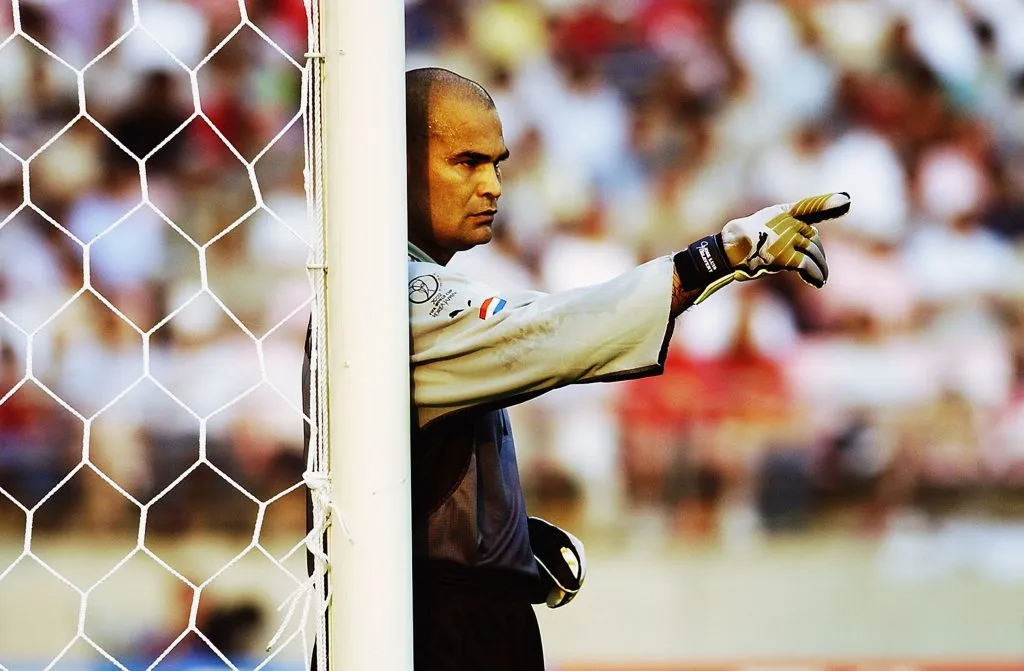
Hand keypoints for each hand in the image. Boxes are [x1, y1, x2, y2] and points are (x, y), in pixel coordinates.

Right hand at [687, 192, 850, 303]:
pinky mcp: (784, 256)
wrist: (726, 253)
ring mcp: (786, 239)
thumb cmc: (742, 243)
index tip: (847, 200)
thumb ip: (785, 228)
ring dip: (820, 267)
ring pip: (813, 253)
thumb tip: (805, 239)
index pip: (810, 206)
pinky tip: (818, 282)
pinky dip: (815, 275)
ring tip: (821, 276)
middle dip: (818, 253)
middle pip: (812, 238)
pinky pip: (808, 266)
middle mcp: (786, 222)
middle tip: (819, 266)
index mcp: (782, 212)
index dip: (828, 203)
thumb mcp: (763, 227)